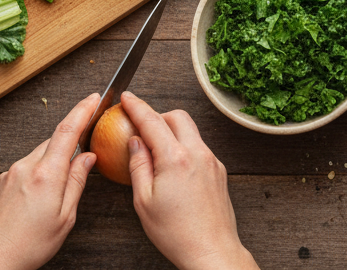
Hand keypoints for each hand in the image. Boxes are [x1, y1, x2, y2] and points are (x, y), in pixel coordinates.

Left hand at [0, 93, 99, 269]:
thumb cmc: (28, 245)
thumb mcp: (65, 217)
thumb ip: (78, 183)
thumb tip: (87, 158)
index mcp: (46, 175)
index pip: (67, 131)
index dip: (83, 110)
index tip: (95, 98)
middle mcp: (25, 168)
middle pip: (54, 141)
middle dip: (71, 143)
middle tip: (86, 154)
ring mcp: (10, 174)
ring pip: (40, 155)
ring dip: (54, 161)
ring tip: (60, 189)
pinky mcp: (1, 182)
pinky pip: (27, 167)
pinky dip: (40, 172)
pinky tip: (42, 196)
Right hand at [120, 91, 257, 269]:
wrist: (211, 249)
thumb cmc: (176, 232)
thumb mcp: (144, 201)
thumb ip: (138, 165)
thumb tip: (134, 142)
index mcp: (176, 159)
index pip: (152, 121)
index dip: (137, 106)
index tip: (127, 98)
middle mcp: (198, 154)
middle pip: (178, 117)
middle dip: (158, 115)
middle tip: (140, 126)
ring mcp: (212, 161)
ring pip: (191, 131)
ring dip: (172, 131)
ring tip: (154, 150)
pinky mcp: (219, 171)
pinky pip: (199, 148)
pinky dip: (184, 146)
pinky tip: (172, 165)